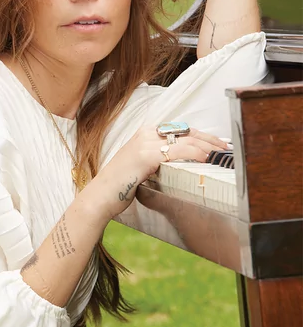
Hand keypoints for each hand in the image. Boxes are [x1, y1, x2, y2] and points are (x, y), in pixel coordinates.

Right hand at [93, 125, 228, 217]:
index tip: (217, 144)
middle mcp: (145, 133)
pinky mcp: (146, 155)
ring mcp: (145, 143)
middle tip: (226, 148)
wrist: (100, 196)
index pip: (181, 130)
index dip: (202, 136)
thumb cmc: (121, 186)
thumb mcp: (142, 167)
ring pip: (186, 140)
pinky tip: (207, 160)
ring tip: (221, 156)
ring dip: (208, 147)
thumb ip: (159, 160)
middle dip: (210, 140)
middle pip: (187, 132)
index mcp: (144, 133)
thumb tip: (181, 163)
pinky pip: (178, 151)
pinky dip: (196, 154)